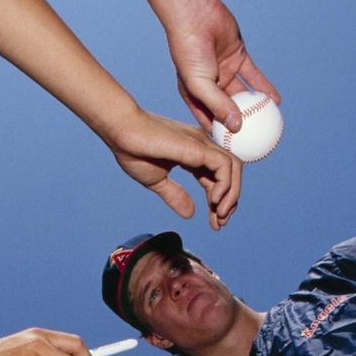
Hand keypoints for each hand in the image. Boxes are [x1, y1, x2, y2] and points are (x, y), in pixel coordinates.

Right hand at [104, 107, 241, 229]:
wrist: (121, 132)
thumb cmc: (133, 151)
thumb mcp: (157, 181)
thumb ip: (175, 195)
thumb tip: (191, 214)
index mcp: (193, 154)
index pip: (218, 179)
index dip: (219, 202)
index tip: (215, 222)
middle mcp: (202, 146)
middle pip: (231, 173)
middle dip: (230, 201)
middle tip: (220, 223)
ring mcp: (202, 144)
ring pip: (234, 168)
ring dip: (232, 195)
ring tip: (219, 214)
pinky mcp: (199, 147)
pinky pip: (225, 166)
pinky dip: (225, 186)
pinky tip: (213, 201)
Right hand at [147, 0, 280, 131]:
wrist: (195, 17)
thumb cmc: (189, 51)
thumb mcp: (200, 84)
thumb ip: (218, 105)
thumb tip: (237, 127)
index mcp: (195, 95)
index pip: (209, 122)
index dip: (220, 137)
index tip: (233, 151)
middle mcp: (210, 86)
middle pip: (228, 111)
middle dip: (240, 126)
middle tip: (254, 142)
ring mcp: (224, 72)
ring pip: (243, 95)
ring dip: (255, 108)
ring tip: (268, 124)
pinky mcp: (238, 58)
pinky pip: (254, 77)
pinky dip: (265, 88)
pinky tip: (276, 101)